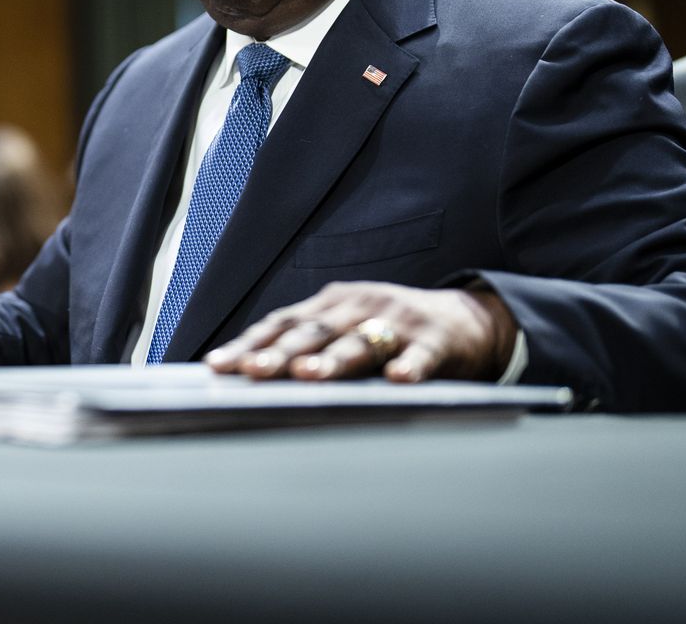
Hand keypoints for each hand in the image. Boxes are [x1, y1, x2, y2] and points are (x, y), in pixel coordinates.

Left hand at [203, 281, 516, 382]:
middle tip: (252, 371)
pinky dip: (410, 367)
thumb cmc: (393, 329)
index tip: (218, 366)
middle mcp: (359, 306)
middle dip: (281, 353)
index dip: (250, 344)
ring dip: (335, 360)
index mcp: (331, 304)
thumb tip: (249, 374)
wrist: (467, 319)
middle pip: (314, 332)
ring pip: (361, 342)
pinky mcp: (437, 339)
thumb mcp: (347, 327)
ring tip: (311, 376)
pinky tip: (399, 380)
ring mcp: (399, 320)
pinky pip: (422, 355)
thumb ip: (307, 346)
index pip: (282, 324)